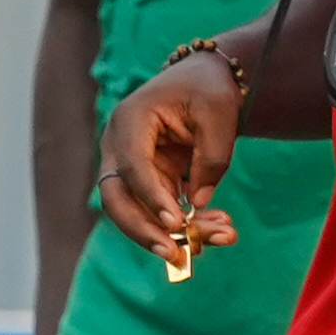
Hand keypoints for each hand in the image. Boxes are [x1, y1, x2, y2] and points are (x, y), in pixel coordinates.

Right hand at [98, 54, 243, 263]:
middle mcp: (119, 146)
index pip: (131, 166)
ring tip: (220, 238)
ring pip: (137, 212)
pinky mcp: (148, 182)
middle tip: (175, 254)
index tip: (175, 221)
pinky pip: (159, 211)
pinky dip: (187, 225)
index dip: (150, 196)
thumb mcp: (218, 114)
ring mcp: (130, 167)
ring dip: (172, 233)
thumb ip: (210, 157)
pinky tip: (220, 230)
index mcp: (130, 120)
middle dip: (143, 230)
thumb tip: (197, 204)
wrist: (204, 79)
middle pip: (115, 198)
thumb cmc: (208, 89)